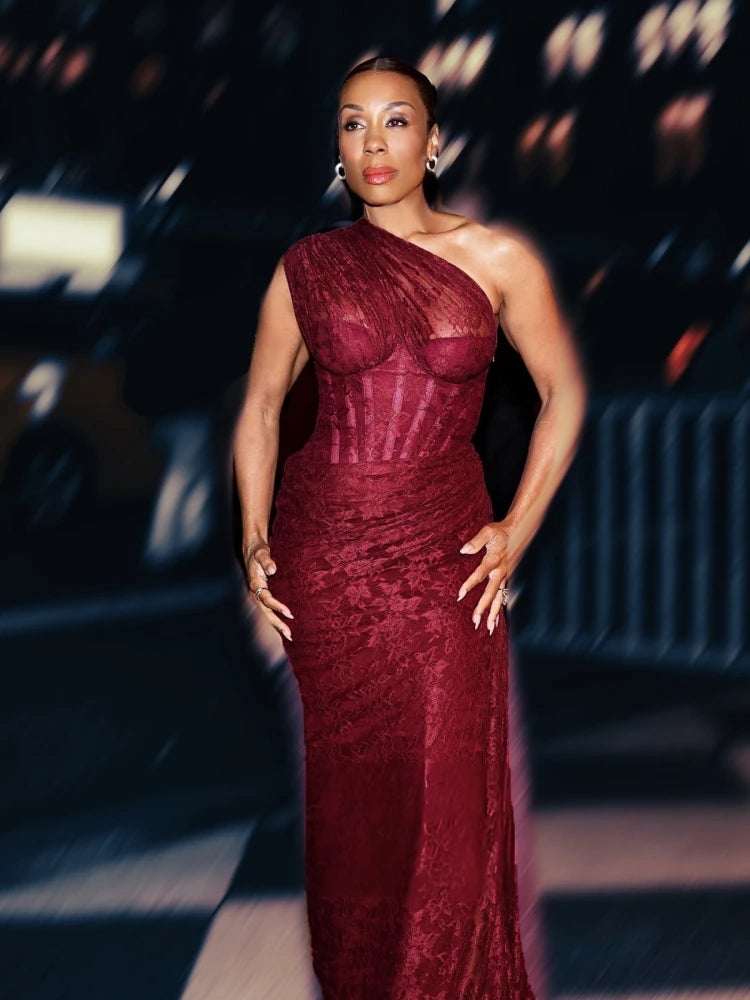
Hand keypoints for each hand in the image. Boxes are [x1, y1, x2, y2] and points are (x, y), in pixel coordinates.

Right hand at [242, 538, 293, 641]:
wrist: (252, 551)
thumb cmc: (258, 552)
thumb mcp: (262, 553)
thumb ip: (266, 560)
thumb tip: (272, 569)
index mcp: (255, 584)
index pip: (266, 599)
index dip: (277, 607)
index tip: (289, 613)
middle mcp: (254, 592)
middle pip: (265, 612)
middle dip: (277, 624)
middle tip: (290, 634)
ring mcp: (257, 595)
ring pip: (266, 613)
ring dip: (276, 625)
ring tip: (289, 636)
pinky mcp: (261, 596)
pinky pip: (268, 610)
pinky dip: (275, 619)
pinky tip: (282, 627)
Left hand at [457, 521, 511, 635]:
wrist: (517, 532)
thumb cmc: (500, 532)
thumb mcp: (488, 531)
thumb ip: (476, 541)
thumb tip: (463, 550)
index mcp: (494, 560)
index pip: (480, 573)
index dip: (470, 584)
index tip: (460, 595)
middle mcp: (501, 571)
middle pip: (491, 593)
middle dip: (483, 607)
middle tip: (475, 621)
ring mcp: (504, 577)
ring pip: (499, 599)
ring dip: (493, 614)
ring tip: (488, 629)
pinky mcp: (505, 579)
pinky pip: (502, 597)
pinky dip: (498, 609)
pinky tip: (495, 622)